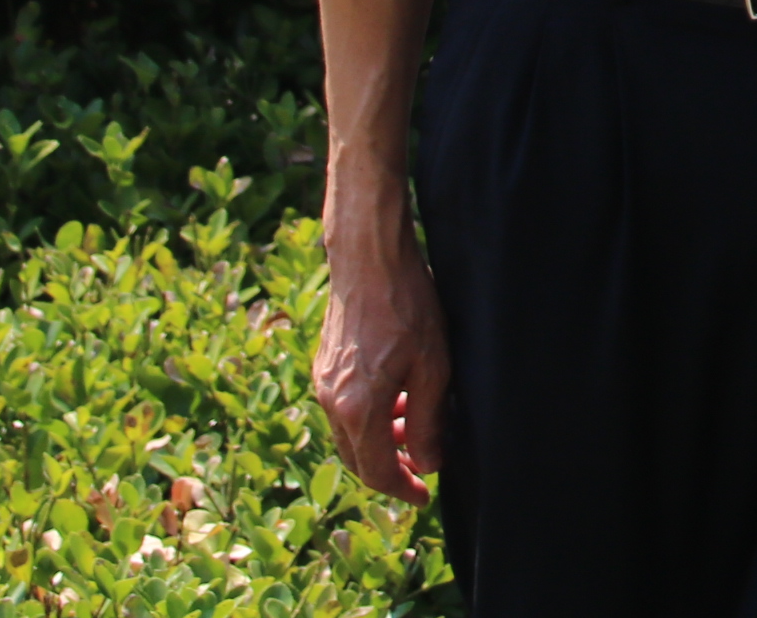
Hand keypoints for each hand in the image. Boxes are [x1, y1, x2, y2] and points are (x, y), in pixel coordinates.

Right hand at [312, 187, 448, 504]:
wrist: (369, 260)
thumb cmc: (407, 308)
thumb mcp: (433, 368)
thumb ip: (428, 422)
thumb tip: (429, 464)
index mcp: (357, 409)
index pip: (375, 471)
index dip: (402, 488)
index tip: (424, 496)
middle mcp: (331, 401)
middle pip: (358, 458)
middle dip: (390, 468)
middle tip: (423, 465)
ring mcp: (323, 383)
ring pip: (350, 433)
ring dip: (381, 440)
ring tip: (415, 427)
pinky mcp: (324, 366)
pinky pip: (344, 408)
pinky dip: (369, 416)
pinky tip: (397, 398)